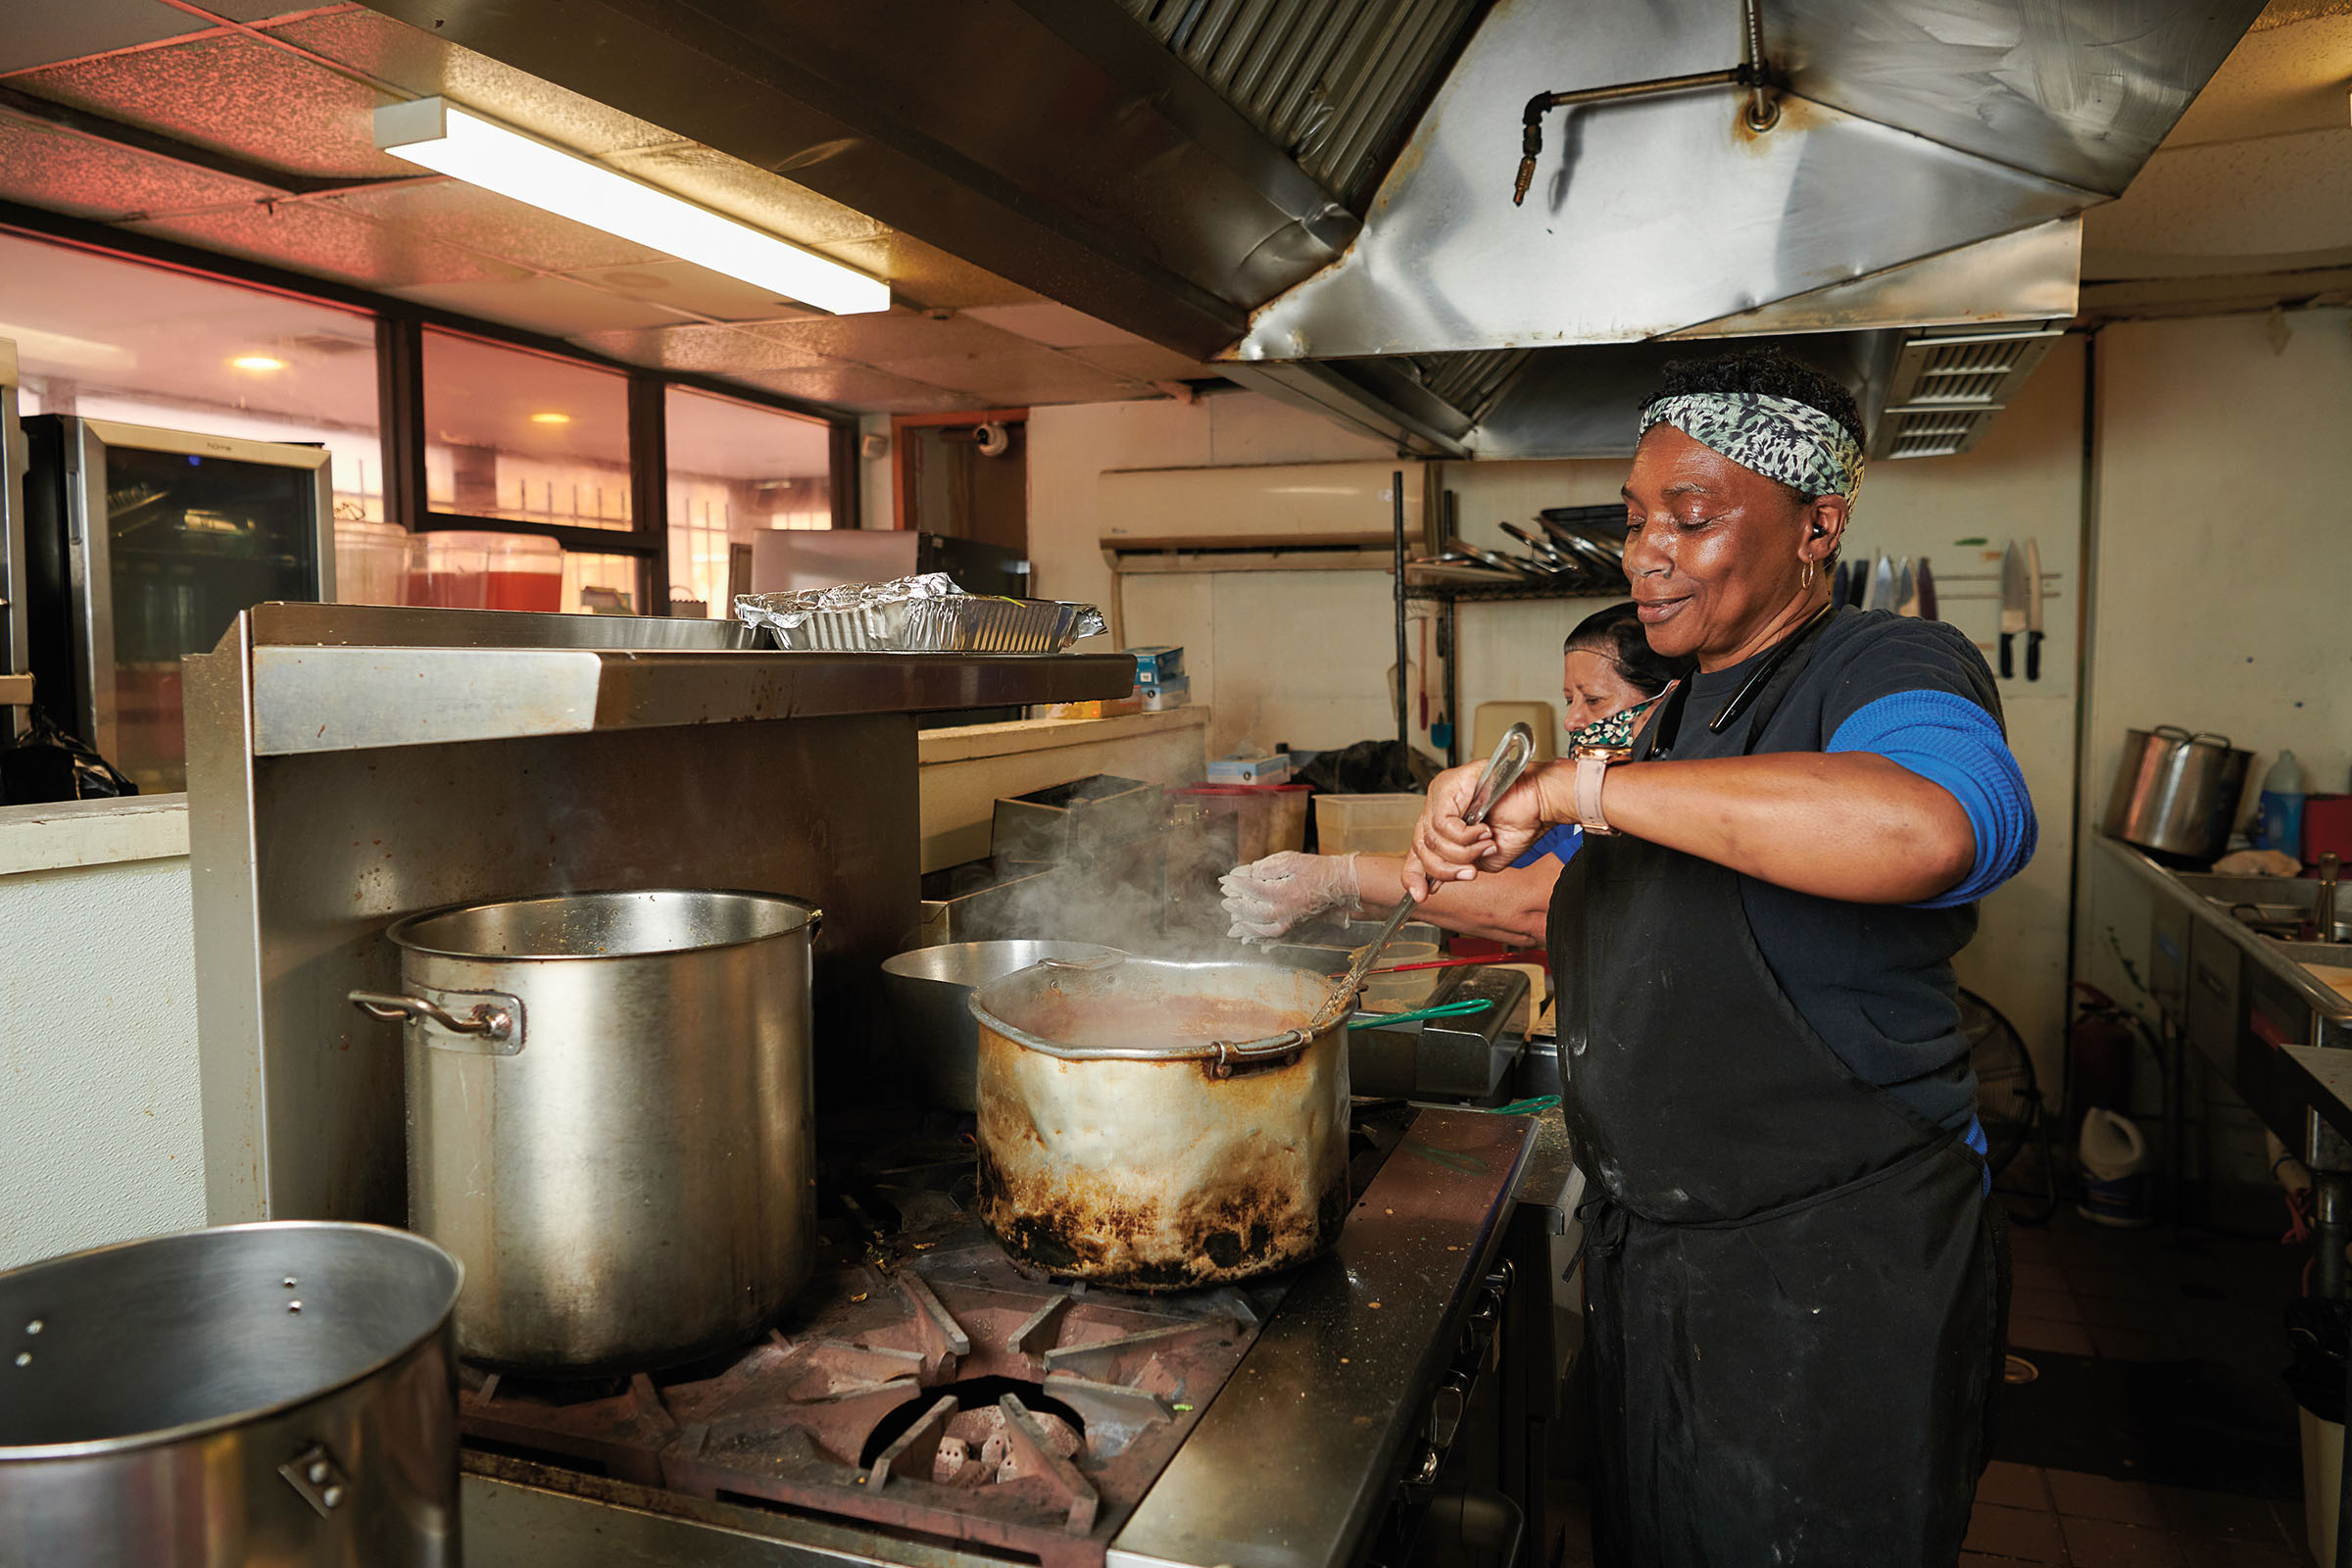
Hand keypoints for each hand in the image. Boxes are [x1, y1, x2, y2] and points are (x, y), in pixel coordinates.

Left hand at [1218, 851, 1360, 940]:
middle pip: (1251, 913)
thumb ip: (1266, 867)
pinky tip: (1249, 940)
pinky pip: (1272, 939)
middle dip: (1235, 906)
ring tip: (1232, 924)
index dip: (1235, 884)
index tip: (1225, 880)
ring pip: (1259, 930)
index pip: (1251, 889)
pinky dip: (1259, 940)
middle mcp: (1285, 913)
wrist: (1341, 886)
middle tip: (1225, 901)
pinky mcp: (1294, 929)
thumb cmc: (1319, 870)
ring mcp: (1289, 924)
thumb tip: (1245, 873)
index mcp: (1284, 893)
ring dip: (1243, 927)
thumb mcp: (1291, 860)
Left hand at [1402, 763, 1549, 898]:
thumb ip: (1454, 867)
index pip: (1417, 850)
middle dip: (1445, 868)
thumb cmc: (1520, 824)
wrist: (1541, 802)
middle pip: (1421, 846)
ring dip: (1463, 852)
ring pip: (1432, 838)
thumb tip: (1432, 883)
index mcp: (1443, 819)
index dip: (1415, 874)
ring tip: (1485, 845)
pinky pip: (1443, 824)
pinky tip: (1483, 831)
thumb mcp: (1482, 860)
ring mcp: (1441, 793)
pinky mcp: (1448, 785)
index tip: (1421, 895)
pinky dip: (1465, 837)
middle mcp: (1438, 805)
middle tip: (1470, 872)